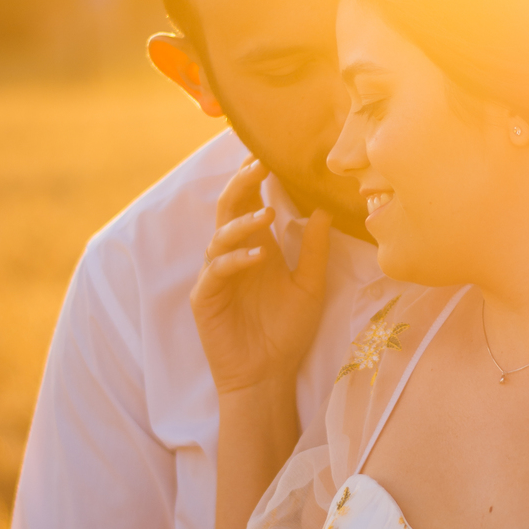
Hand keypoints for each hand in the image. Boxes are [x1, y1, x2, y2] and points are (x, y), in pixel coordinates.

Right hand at [191, 158, 331, 394]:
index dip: (255, 178)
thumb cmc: (287, 334)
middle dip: (242, 184)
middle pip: (230, 209)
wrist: (267, 376)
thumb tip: (323, 210)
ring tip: (268, 215)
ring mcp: (217, 275)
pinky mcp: (205, 297)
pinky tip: (257, 256)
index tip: (268, 152)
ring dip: (243, 222)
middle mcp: (235, 256)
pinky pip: (216, 270)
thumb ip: (315, 251)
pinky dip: (235, 259)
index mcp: (258, 248)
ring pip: (220, 235)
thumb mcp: (310, 288)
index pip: (251, 203)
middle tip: (260, 163)